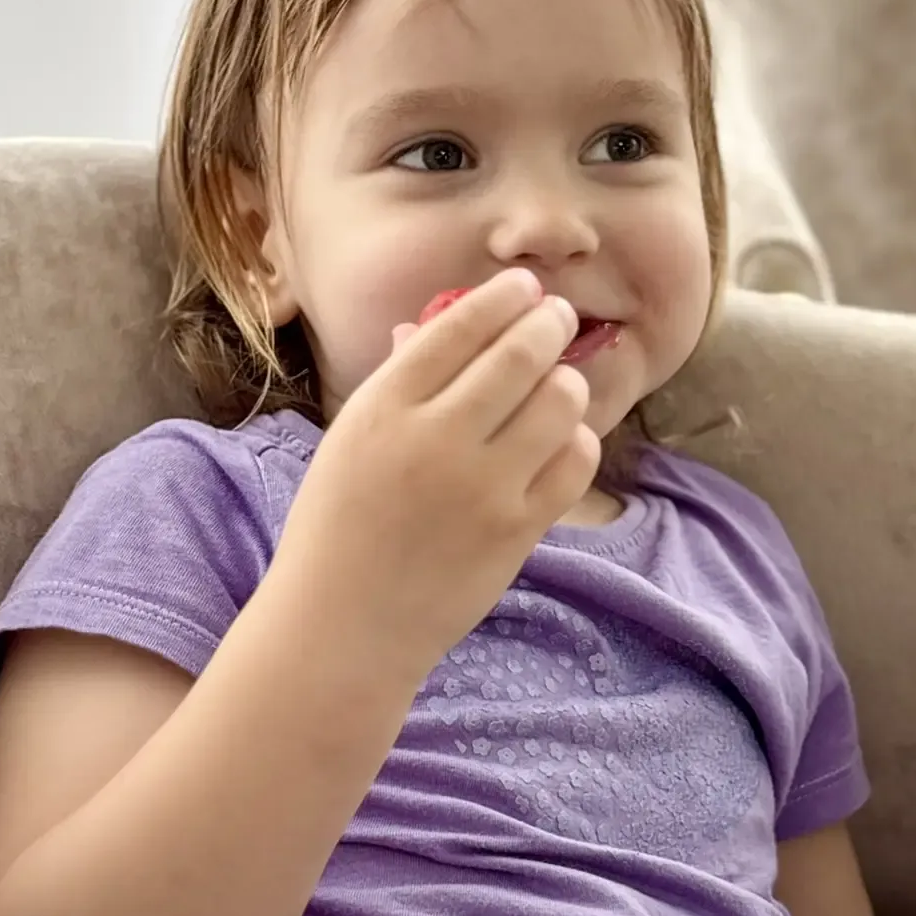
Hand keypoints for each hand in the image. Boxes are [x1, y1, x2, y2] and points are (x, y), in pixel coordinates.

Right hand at [269, 270, 598, 681]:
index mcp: (383, 409)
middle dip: (550, 323)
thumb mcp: (351, 442)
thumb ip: (397, 381)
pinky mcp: (518, 531)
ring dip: (567, 379)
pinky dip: (576, 440)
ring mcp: (482, 487)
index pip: (460, 328)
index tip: (525, 288)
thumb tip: (435, 325)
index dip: (503, 297)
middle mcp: (435, 439)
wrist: (345, 627)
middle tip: (558, 317)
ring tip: (559, 382)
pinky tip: (562, 439)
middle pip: (520, 354)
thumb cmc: (339, 527)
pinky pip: (574, 462)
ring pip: (559, 401)